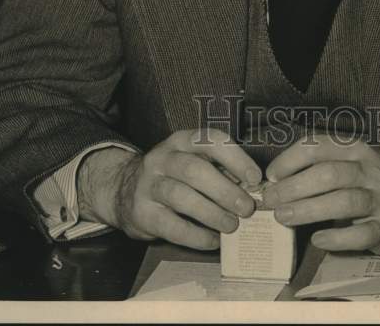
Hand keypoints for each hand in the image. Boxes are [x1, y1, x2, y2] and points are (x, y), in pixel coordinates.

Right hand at [77, 129, 262, 249]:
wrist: (124, 190)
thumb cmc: (173, 175)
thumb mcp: (192, 161)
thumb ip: (219, 170)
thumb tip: (251, 188)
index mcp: (182, 140)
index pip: (210, 140)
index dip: (235, 158)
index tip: (255, 177)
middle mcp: (163, 158)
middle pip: (194, 169)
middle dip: (224, 190)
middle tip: (246, 208)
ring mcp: (149, 185)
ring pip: (181, 196)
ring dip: (211, 213)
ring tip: (232, 226)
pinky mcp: (142, 213)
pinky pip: (171, 225)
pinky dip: (195, 235)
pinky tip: (212, 240)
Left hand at [263, 133, 379, 255]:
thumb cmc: (377, 181)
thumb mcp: (356, 161)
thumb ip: (325, 165)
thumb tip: (278, 180)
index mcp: (358, 149)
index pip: (320, 146)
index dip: (291, 159)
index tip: (271, 175)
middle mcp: (370, 171)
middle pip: (328, 174)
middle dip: (294, 187)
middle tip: (270, 200)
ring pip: (343, 202)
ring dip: (309, 210)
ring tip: (284, 217)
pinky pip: (361, 234)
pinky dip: (337, 238)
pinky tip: (318, 239)